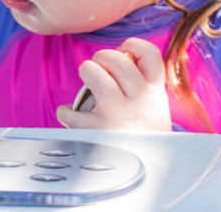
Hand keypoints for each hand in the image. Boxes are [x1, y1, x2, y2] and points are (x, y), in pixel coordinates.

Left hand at [56, 38, 170, 130]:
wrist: (150, 174)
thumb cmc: (144, 134)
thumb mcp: (155, 109)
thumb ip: (143, 86)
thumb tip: (121, 57)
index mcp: (154, 93)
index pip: (151, 56)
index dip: (134, 45)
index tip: (123, 50)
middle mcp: (139, 102)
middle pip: (120, 62)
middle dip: (103, 55)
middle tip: (97, 64)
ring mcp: (118, 117)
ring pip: (99, 79)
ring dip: (87, 71)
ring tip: (86, 77)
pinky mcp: (97, 134)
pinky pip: (73, 112)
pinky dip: (66, 112)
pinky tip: (70, 115)